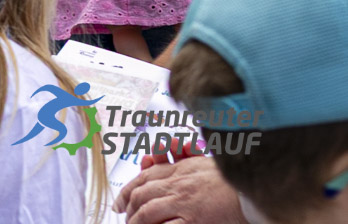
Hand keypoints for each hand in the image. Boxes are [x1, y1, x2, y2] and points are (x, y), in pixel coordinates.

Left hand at [114, 153, 244, 223]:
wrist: (254, 192)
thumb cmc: (231, 179)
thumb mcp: (202, 163)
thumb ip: (180, 158)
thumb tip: (154, 157)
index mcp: (179, 170)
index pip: (143, 177)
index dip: (127, 190)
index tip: (120, 202)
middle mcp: (177, 185)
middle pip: (141, 195)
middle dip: (128, 207)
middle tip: (124, 217)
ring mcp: (184, 204)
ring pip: (148, 213)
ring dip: (136, 221)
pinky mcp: (194, 221)